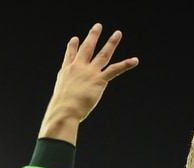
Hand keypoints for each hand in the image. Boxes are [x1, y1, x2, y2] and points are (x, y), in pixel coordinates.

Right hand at [39, 23, 138, 142]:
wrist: (64, 111)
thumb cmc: (60, 111)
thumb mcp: (59, 100)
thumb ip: (63, 101)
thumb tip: (58, 115)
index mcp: (66, 72)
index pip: (70, 56)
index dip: (72, 46)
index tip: (75, 38)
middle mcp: (77, 68)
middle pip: (86, 48)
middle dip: (92, 36)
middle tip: (98, 26)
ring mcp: (89, 72)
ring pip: (103, 54)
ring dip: (111, 42)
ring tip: (118, 33)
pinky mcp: (99, 80)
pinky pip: (115, 69)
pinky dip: (126, 64)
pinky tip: (135, 60)